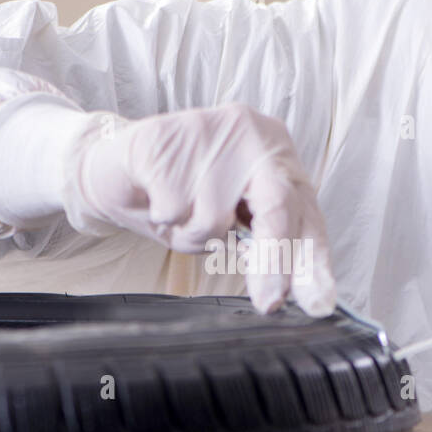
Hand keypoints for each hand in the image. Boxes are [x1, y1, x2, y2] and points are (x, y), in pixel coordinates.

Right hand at [63, 103, 335, 315]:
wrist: (115, 167)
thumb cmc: (179, 197)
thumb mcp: (229, 222)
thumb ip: (261, 241)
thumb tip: (288, 287)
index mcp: (275, 153)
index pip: (305, 212)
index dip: (313, 260)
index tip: (317, 302)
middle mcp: (251, 133)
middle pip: (277, 204)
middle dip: (273, 260)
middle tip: (269, 301)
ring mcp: (209, 129)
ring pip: (215, 216)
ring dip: (192, 236)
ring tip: (177, 217)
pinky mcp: (165, 137)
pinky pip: (174, 207)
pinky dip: (162, 219)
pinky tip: (156, 198)